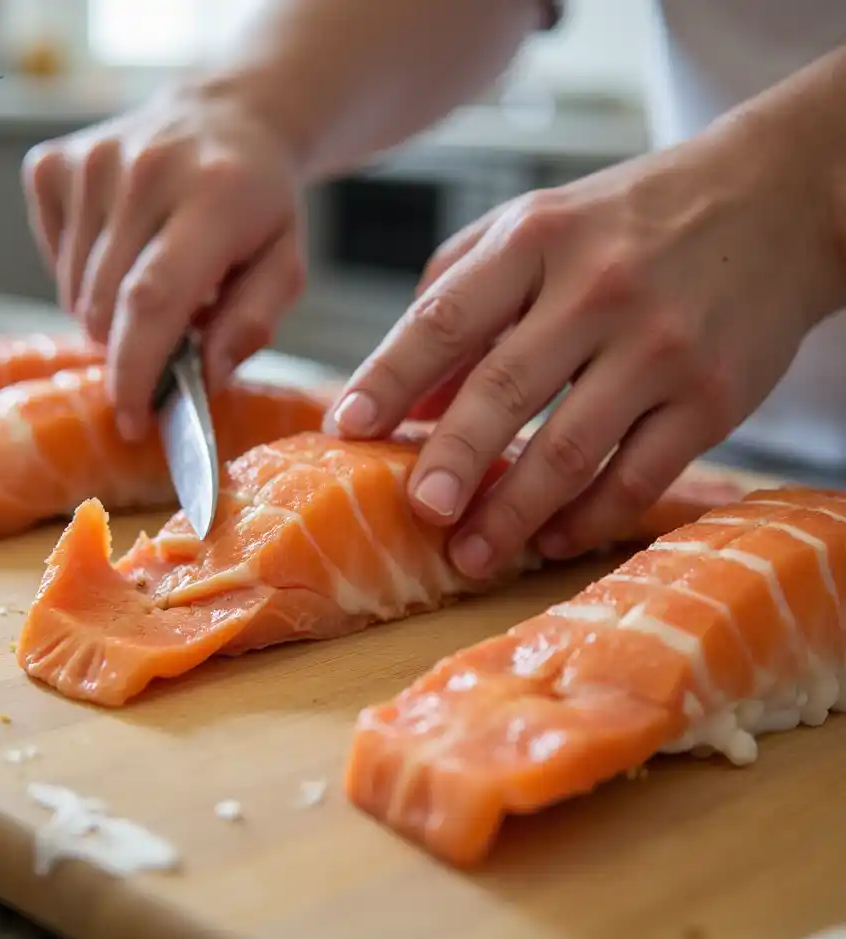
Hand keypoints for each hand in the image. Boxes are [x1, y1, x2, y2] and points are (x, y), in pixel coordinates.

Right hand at [21, 81, 305, 441]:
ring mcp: (90, 162)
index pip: (152, 299)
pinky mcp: (53, 164)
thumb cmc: (260, 205)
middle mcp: (144, 171)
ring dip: (110, 315)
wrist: (228, 118)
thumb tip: (203, 374)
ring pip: (76, 293)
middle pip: (105, 305)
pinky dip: (84, 278)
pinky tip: (123, 252)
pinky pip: (55, 260)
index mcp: (213, 197)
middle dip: (129, 350)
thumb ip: (251, 322)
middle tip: (166, 340)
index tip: (134, 421)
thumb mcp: (284, 266)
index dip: (136, 370)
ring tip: (153, 282)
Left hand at [325, 120, 845, 578]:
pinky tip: (550, 539)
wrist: (777, 197)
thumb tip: (407, 398)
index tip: (347, 428)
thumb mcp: (534, 228)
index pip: (445, 317)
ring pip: (571, 448)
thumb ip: (458, 297)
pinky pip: (639, 475)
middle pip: (505, 389)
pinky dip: (587, 518)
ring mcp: (661, 346)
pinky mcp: (715, 397)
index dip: (388, 378)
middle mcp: (597, 288)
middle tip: (418, 512)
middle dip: (451, 460)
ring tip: (470, 555)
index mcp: (537, 239)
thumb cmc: (628, 221)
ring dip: (513, 513)